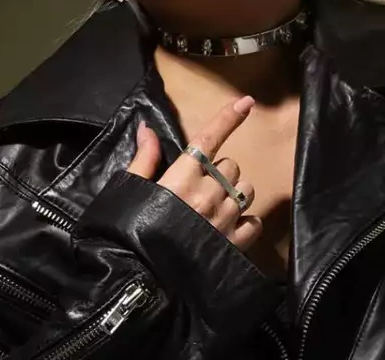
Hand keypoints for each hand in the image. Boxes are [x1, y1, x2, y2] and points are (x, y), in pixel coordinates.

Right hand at [126, 95, 261, 251]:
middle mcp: (209, 192)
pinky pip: (255, 221)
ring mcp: (225, 218)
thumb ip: (144, 159)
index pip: (209, 138)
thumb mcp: (131, 191)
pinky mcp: (236, 243)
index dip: (229, 117)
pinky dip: (246, 222)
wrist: (142, 282)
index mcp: (182, 176)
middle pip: (230, 165)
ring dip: (234, 194)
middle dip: (219, 172)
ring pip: (246, 190)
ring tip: (214, 210)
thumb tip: (146, 128)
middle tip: (198, 190)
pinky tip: (227, 229)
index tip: (247, 101)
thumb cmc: (129, 233)